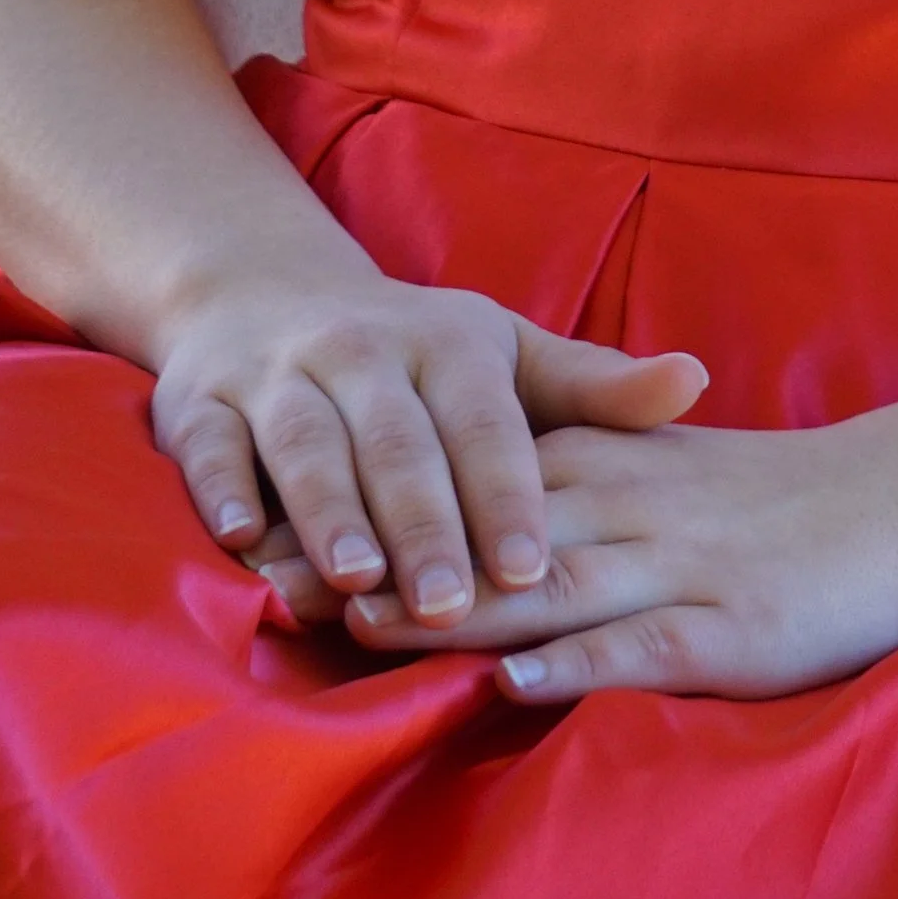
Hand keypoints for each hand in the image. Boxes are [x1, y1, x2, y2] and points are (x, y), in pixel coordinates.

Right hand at [148, 264, 708, 632]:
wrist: (264, 295)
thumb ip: (595, 388)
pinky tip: (244, 542)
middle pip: (394, 440)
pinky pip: (208, 448)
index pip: (483, 419)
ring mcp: (276, 375)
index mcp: (445, 342)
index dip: (505, 491)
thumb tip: (696, 383)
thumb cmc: (415, 354)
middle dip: (420, 521)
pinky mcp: (201, 403)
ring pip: (304, 443)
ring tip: (353, 581)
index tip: (531, 565)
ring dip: (327, 510)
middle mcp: (361, 351)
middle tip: (447, 604)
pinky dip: (222, 490)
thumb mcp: (506, 356)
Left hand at [327, 409, 897, 700]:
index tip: (298, 515)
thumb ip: (571, 474)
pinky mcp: (726, 628)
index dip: (387, 496)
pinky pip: (637, 645)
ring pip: (550, 580)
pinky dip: (570, 661)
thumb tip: (465, 495)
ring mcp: (678, 565)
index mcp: (610, 459)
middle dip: (396, 551)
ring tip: (374, 625)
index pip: (477, 471)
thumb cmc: (772, 494)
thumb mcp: (660, 462)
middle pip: (491, 526)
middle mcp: (630, 503)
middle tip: (299, 577)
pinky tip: (513, 677)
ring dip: (458, 603)